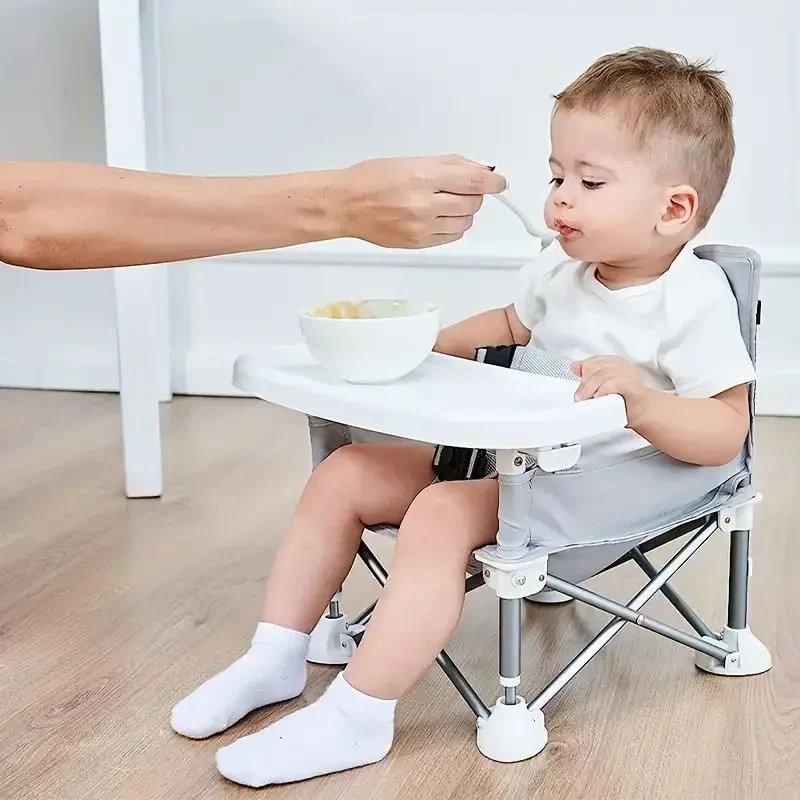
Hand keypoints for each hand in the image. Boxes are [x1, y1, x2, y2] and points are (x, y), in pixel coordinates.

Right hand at [336, 155, 506, 248]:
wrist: (346, 205)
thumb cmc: (372, 180)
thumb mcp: (412, 160)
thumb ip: (449, 166)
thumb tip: (480, 170)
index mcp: (422, 177)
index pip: (473, 181)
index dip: (493, 183)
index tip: (500, 183)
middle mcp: (424, 204)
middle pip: (472, 203)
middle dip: (473, 195)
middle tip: (459, 189)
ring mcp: (422, 227)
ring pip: (465, 222)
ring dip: (463, 212)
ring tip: (443, 203)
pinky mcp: (419, 243)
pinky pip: (451, 236)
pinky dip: (452, 226)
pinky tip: (436, 217)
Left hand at [571, 356, 651, 424]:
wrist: (644, 411)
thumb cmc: (624, 399)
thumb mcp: (603, 384)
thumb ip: (590, 375)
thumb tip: (574, 366)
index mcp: (613, 362)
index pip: (592, 362)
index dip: (583, 375)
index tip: (581, 388)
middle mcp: (620, 365)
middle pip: (593, 367)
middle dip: (585, 384)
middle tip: (581, 397)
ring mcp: (627, 373)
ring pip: (601, 375)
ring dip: (590, 390)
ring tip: (588, 400)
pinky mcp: (631, 384)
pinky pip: (612, 384)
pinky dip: (602, 391)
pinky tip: (599, 398)